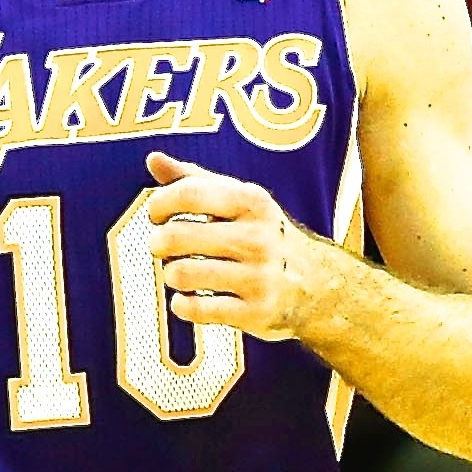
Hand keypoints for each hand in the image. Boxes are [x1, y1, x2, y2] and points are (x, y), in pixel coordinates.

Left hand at [145, 152, 327, 340]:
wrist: (317, 285)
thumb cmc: (261, 234)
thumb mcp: (237, 200)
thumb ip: (194, 180)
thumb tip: (154, 159)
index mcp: (252, 203)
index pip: (190, 194)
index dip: (160, 203)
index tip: (156, 214)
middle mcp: (258, 238)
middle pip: (178, 235)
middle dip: (158, 243)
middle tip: (162, 247)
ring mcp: (259, 277)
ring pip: (182, 273)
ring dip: (170, 274)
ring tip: (180, 272)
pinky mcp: (255, 312)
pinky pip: (197, 309)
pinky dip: (182, 305)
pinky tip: (188, 298)